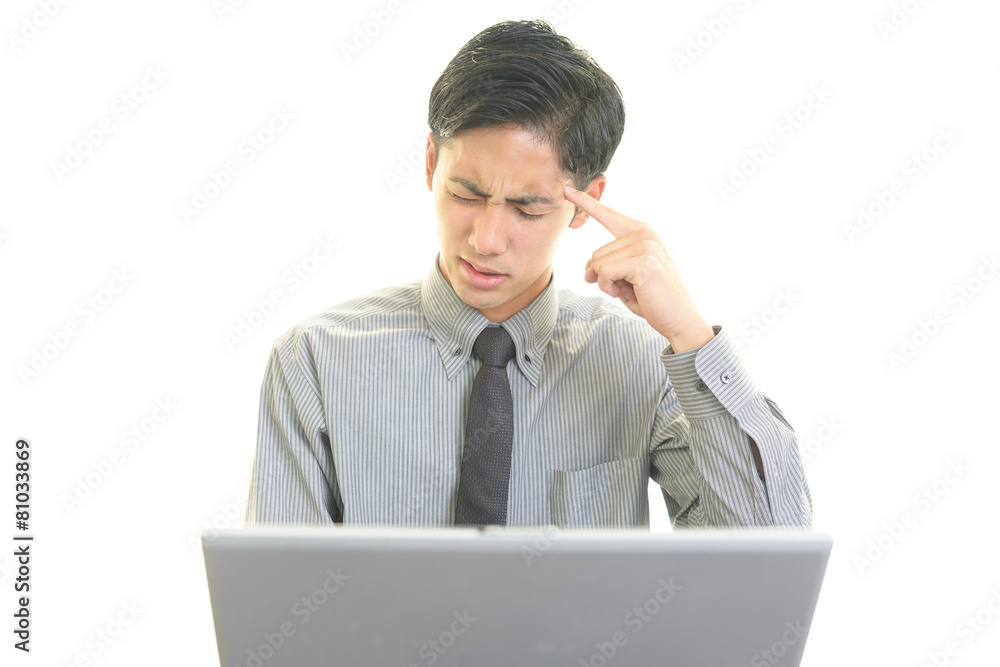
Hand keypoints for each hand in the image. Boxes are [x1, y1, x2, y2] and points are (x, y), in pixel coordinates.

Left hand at [564, 185, 714, 351]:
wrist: (680, 319)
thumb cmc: (653, 299)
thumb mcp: (626, 277)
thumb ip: (608, 265)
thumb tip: (587, 270)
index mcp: (642, 233)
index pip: (608, 215)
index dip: (586, 203)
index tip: (567, 190)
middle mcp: (645, 233)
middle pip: (596, 253)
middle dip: (602, 276)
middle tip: (626, 288)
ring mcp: (646, 245)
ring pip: (598, 263)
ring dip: (607, 284)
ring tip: (632, 291)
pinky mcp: (644, 262)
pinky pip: (604, 273)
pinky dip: (609, 288)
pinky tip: (629, 293)